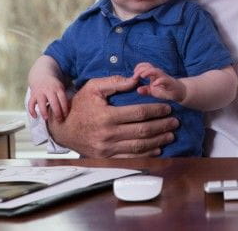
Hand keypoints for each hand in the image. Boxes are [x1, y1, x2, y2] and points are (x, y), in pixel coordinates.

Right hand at [27, 78, 68, 120]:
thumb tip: (70, 110)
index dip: (65, 108)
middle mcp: (49, 90)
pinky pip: (30, 103)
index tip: (66, 116)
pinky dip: (32, 111)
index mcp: (58, 88)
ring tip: (46, 118)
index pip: (63, 99)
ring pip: (41, 102)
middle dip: (57, 112)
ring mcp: (40, 92)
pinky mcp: (33, 95)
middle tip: (59, 120)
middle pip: (54, 102)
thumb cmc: (54, 86)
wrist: (41, 75)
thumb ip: (64, 97)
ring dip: (43, 111)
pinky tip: (35, 116)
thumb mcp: (60, 88)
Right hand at [47, 75, 178, 156]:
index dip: (156, 111)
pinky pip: (130, 158)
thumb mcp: (93, 87)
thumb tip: (135, 79)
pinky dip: (146, 154)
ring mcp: (107, 148)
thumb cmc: (79, 105)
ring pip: (139, 146)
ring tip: (170, 135)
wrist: (62, 128)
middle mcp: (108, 134)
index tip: (167, 108)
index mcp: (107, 116)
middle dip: (161, 126)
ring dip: (158, 141)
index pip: (138, 113)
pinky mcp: (106, 157)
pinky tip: (157, 149)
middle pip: (142, 131)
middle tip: (175, 122)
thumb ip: (115, 83)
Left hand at [133, 62, 185, 102]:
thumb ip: (145, 90)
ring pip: (156, 71)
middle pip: (149, 66)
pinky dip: (159, 81)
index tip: (133, 75)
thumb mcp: (153, 91)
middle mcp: (158, 74)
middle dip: (140, 70)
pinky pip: (164, 80)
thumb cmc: (165, 90)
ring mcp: (164, 77)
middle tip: (134, 77)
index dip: (138, 68)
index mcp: (153, 74)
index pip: (145, 66)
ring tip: (142, 76)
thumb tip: (137, 90)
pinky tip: (154, 84)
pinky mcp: (170, 83)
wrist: (178, 92)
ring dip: (148, 72)